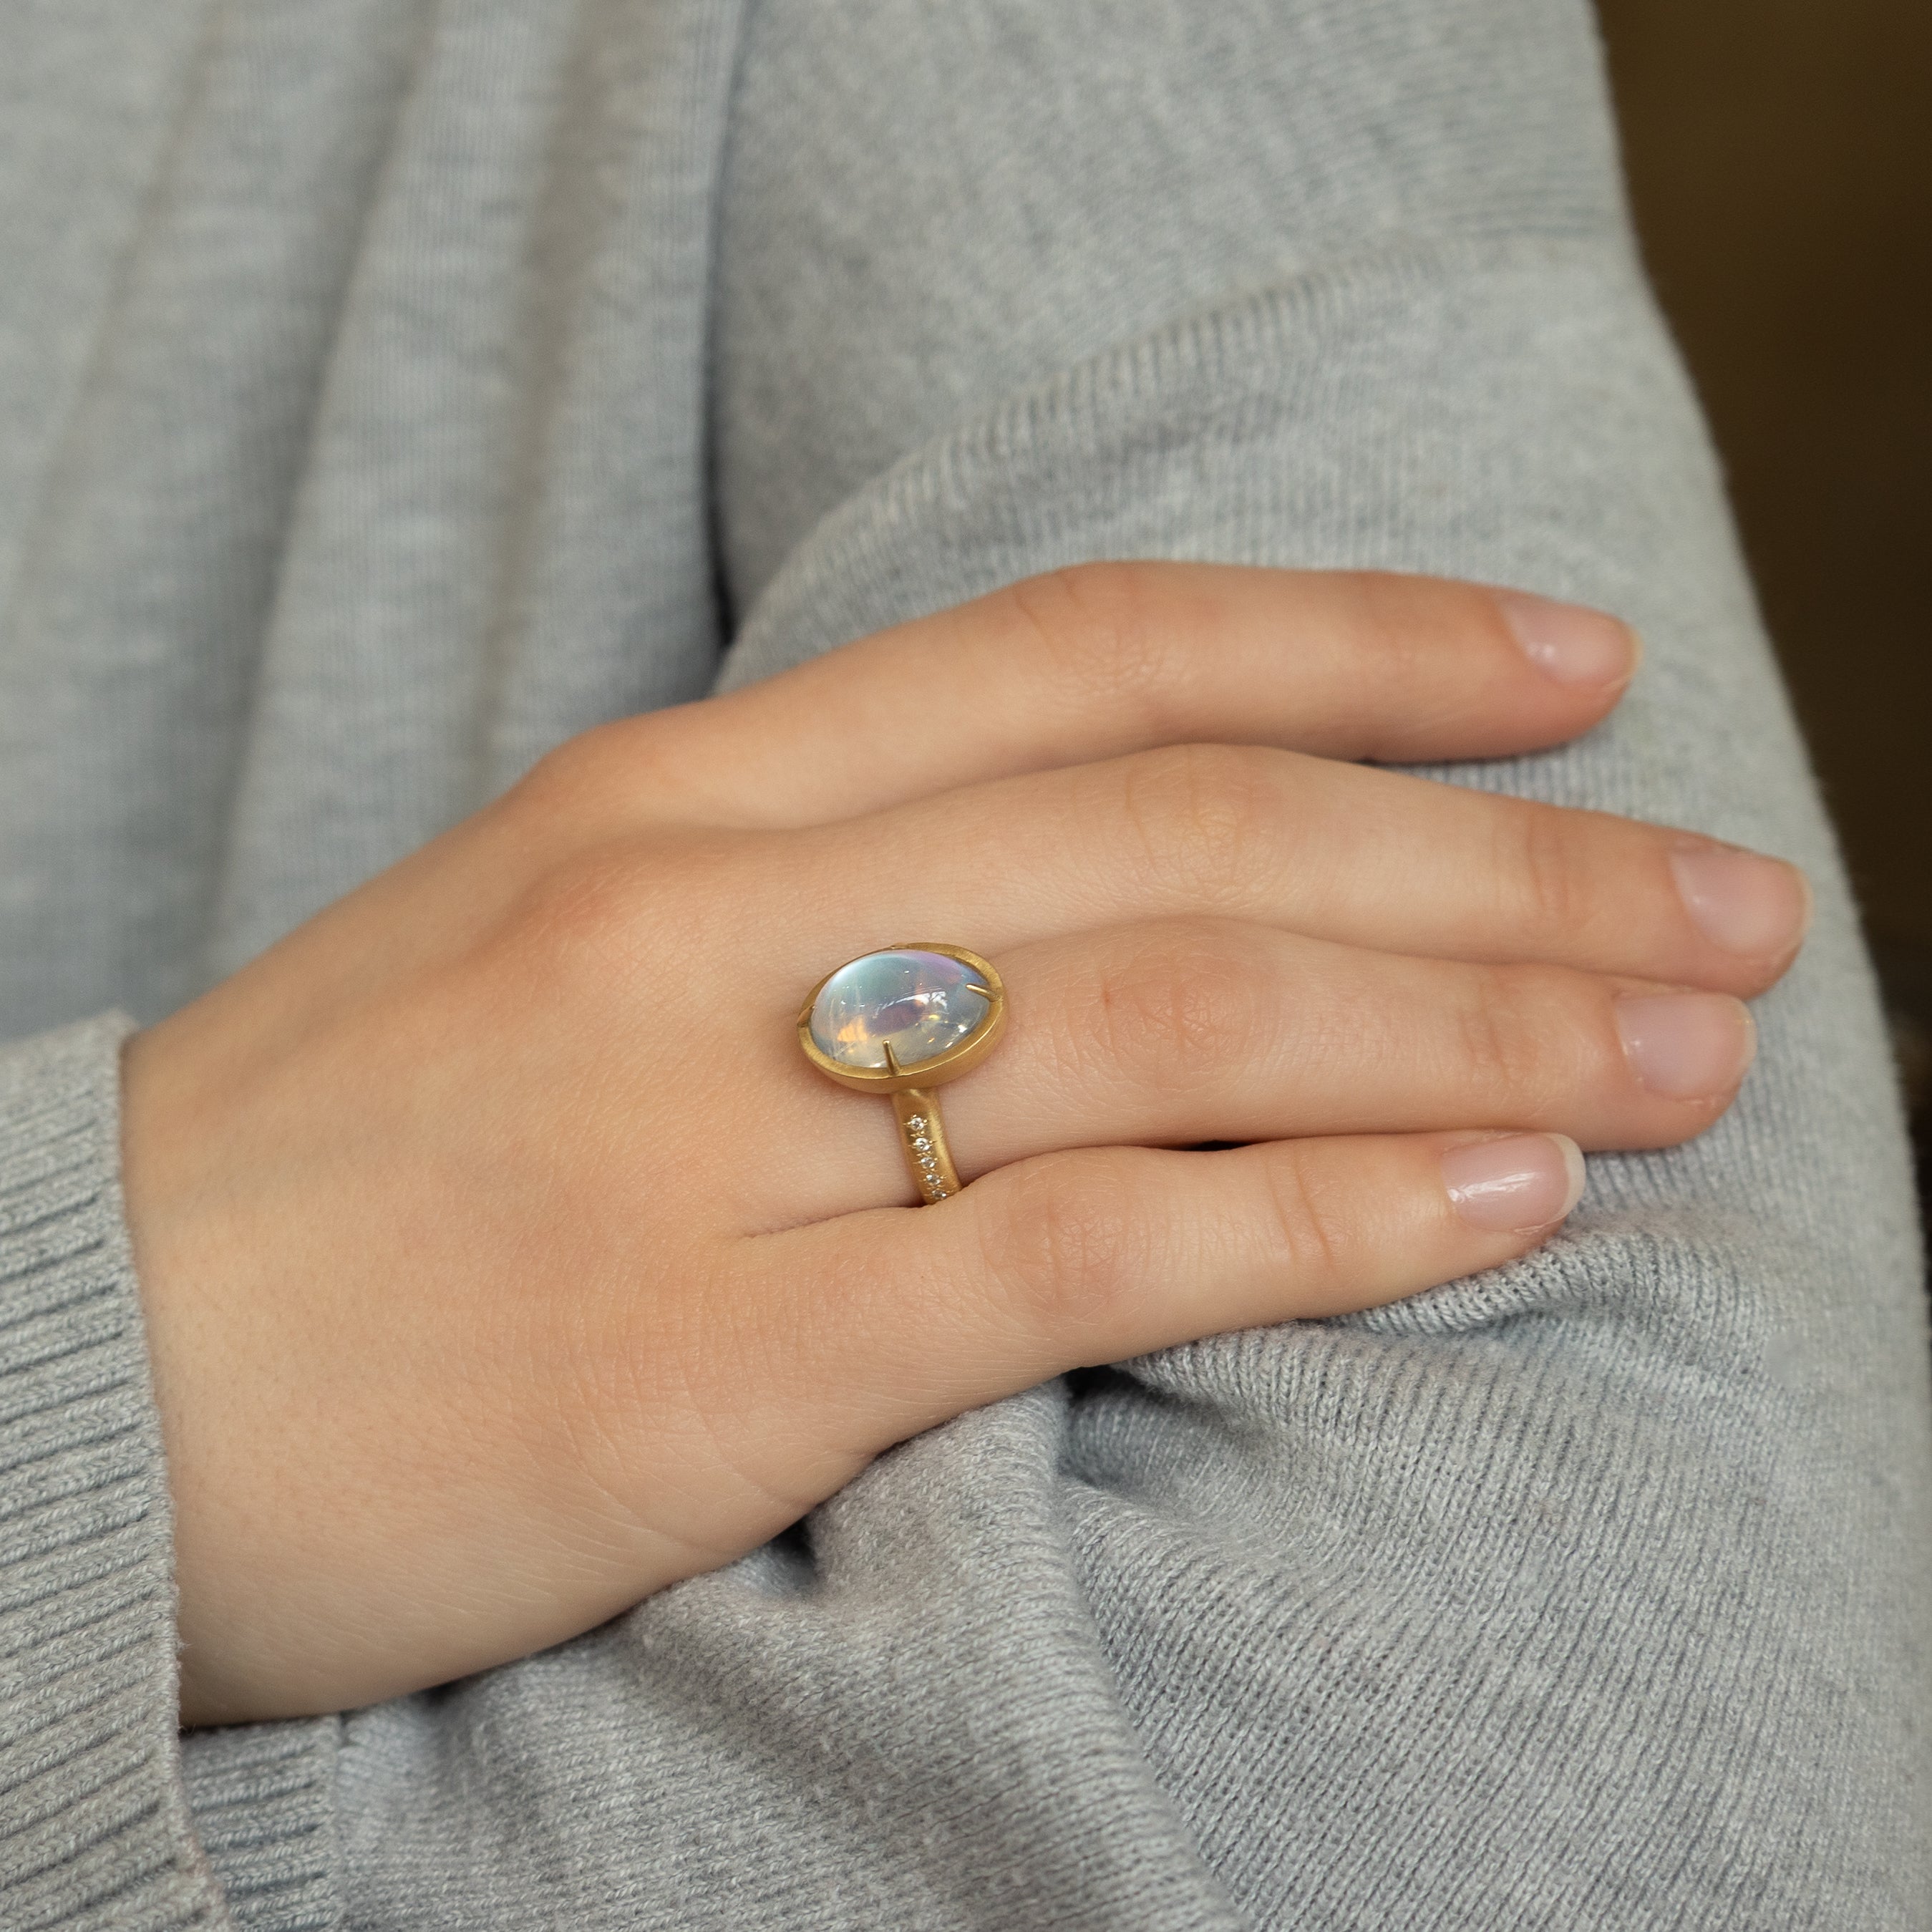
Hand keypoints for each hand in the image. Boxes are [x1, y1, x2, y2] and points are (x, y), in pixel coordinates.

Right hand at [119, 565, 1808, 1723]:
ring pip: (1179, 1016)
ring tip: (1684, 1043)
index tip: (1572, 661)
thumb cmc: (339, 1156)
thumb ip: (820, 890)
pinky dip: (1320, 1212)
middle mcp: (709, 916)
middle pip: (1196, 831)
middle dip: (1501, 858)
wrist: (61, 1371)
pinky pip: (1085, 1246)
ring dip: (1473, 1023)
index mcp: (678, 792)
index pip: (1094, 654)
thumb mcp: (567, 938)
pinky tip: (1504, 1197)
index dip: (1362, 640)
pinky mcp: (714, 1355)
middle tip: (1721, 893)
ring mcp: (708, 1130)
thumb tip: (1096, 890)